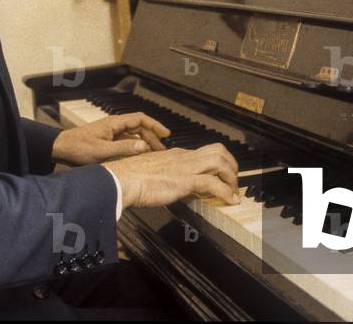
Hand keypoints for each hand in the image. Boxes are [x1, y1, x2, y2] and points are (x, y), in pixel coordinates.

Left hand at [51, 112, 170, 165]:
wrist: (61, 149)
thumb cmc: (78, 148)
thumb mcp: (102, 151)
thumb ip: (124, 148)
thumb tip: (144, 146)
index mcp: (114, 123)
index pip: (140, 119)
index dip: (155, 125)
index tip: (166, 134)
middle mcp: (114, 125)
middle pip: (139, 127)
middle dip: (152, 136)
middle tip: (162, 149)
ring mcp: (111, 132)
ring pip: (133, 134)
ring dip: (144, 142)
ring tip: (154, 153)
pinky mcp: (108, 140)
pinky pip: (126, 140)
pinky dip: (135, 146)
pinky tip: (139, 156)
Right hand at [105, 143, 239, 208]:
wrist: (119, 179)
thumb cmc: (128, 178)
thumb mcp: (150, 172)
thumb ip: (163, 175)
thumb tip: (169, 185)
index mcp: (176, 154)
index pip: (204, 152)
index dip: (218, 164)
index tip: (221, 176)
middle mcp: (184, 157)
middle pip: (218, 151)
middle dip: (231, 166)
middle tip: (233, 182)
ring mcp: (185, 167)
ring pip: (220, 162)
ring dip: (232, 178)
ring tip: (234, 192)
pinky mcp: (184, 180)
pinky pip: (213, 183)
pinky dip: (226, 192)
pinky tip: (229, 201)